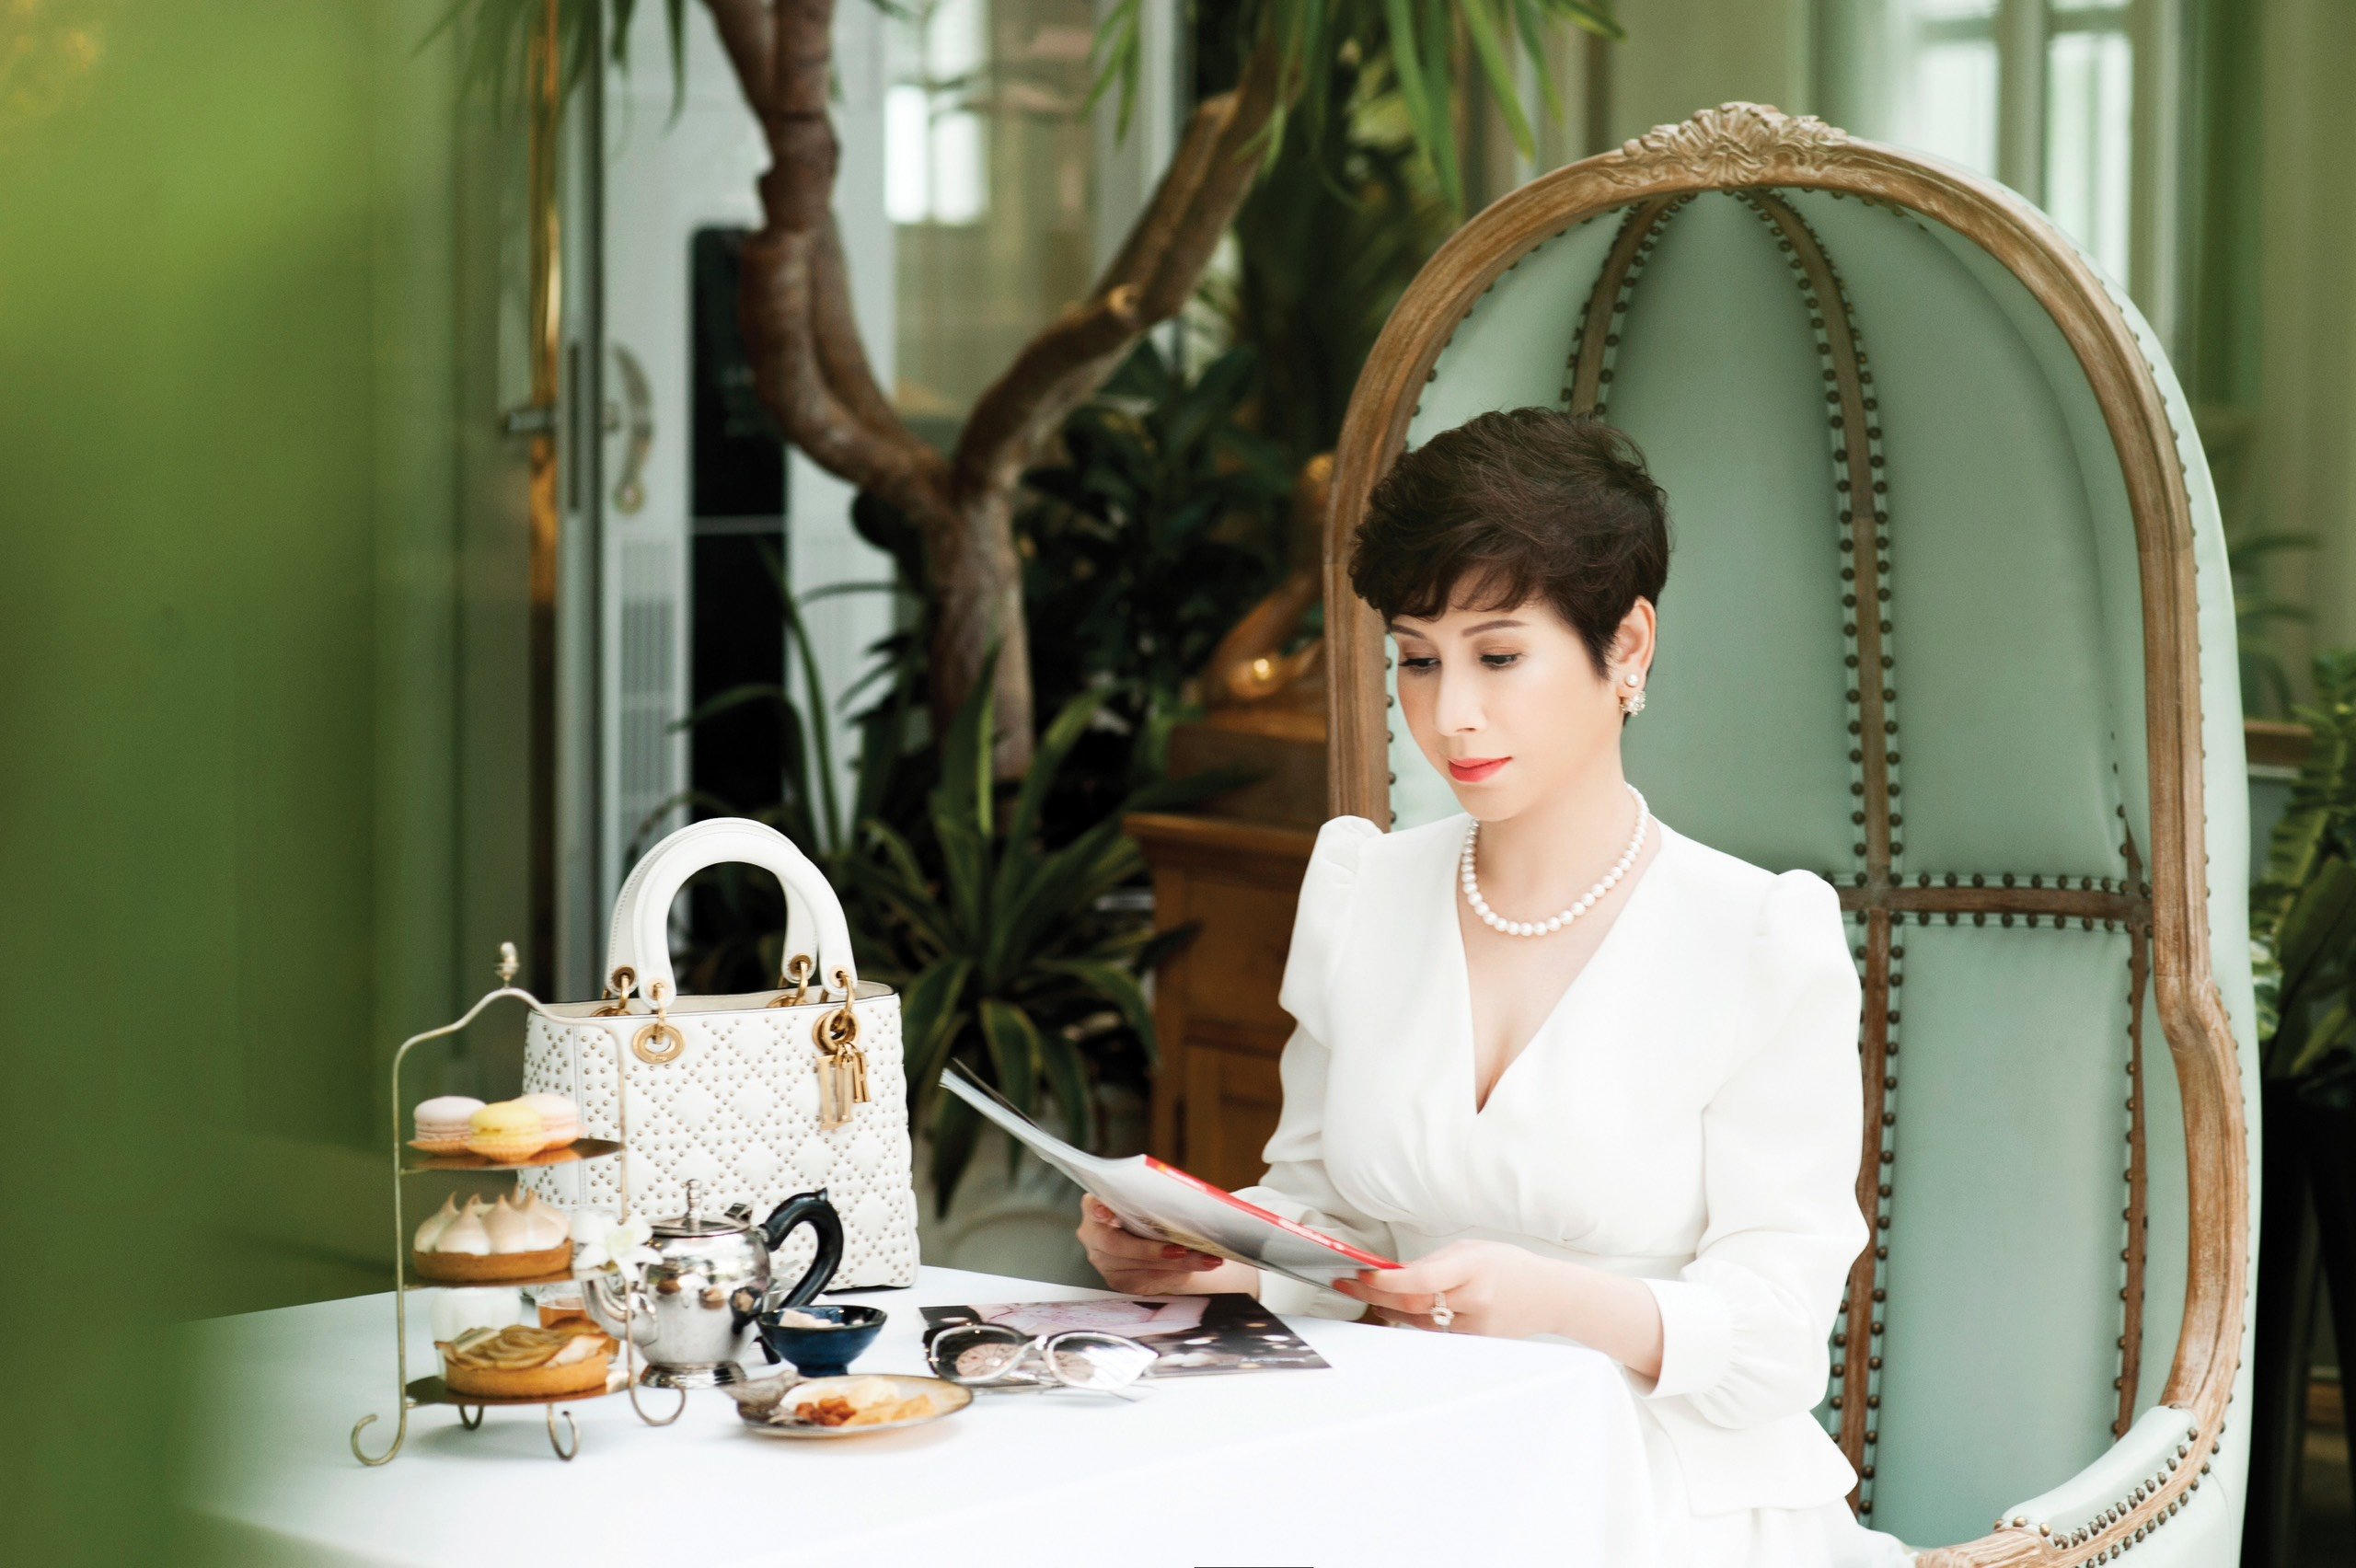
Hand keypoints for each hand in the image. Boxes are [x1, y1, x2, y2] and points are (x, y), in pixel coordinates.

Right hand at [1075, 1194, 1259, 1297]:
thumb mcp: (1155, 1202)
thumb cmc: (1156, 1214)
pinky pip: (1146, 1280)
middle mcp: (1093, 1235)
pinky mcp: (1118, 1281)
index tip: (1107, 1212)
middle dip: (1151, 1250)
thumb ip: (1158, 1200)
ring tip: (1205, 1259)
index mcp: (1097, 1205)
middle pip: (1116, 1245)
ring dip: (1174, 1264)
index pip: (1092, 1206)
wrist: (1162, 1240)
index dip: (1098, 1210)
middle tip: (1181, 1249)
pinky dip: (1174, 1274)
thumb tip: (1194, 1201)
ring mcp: (1103, 1261)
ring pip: (1137, 1266)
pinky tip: (1195, 1267)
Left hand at [1331, 1240, 1566, 1337]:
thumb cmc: (1509, 1266)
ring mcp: (1476, 1324)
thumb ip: (1436, 1262)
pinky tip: (1404, 1311)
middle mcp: (1475, 1297)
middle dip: (1376, 1296)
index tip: (1361, 1275)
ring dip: (1391, 1310)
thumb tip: (1395, 1273)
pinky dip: (1418, 1320)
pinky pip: (1437, 1331)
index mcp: (1474, 1266)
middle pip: (1414, 1305)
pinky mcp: (1476, 1341)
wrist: (1551, 1295)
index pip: (1422, 1278)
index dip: (1388, 1281)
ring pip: (1420, 1322)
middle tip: (1348, 1285)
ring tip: (1372, 1297)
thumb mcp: (1473, 1250)